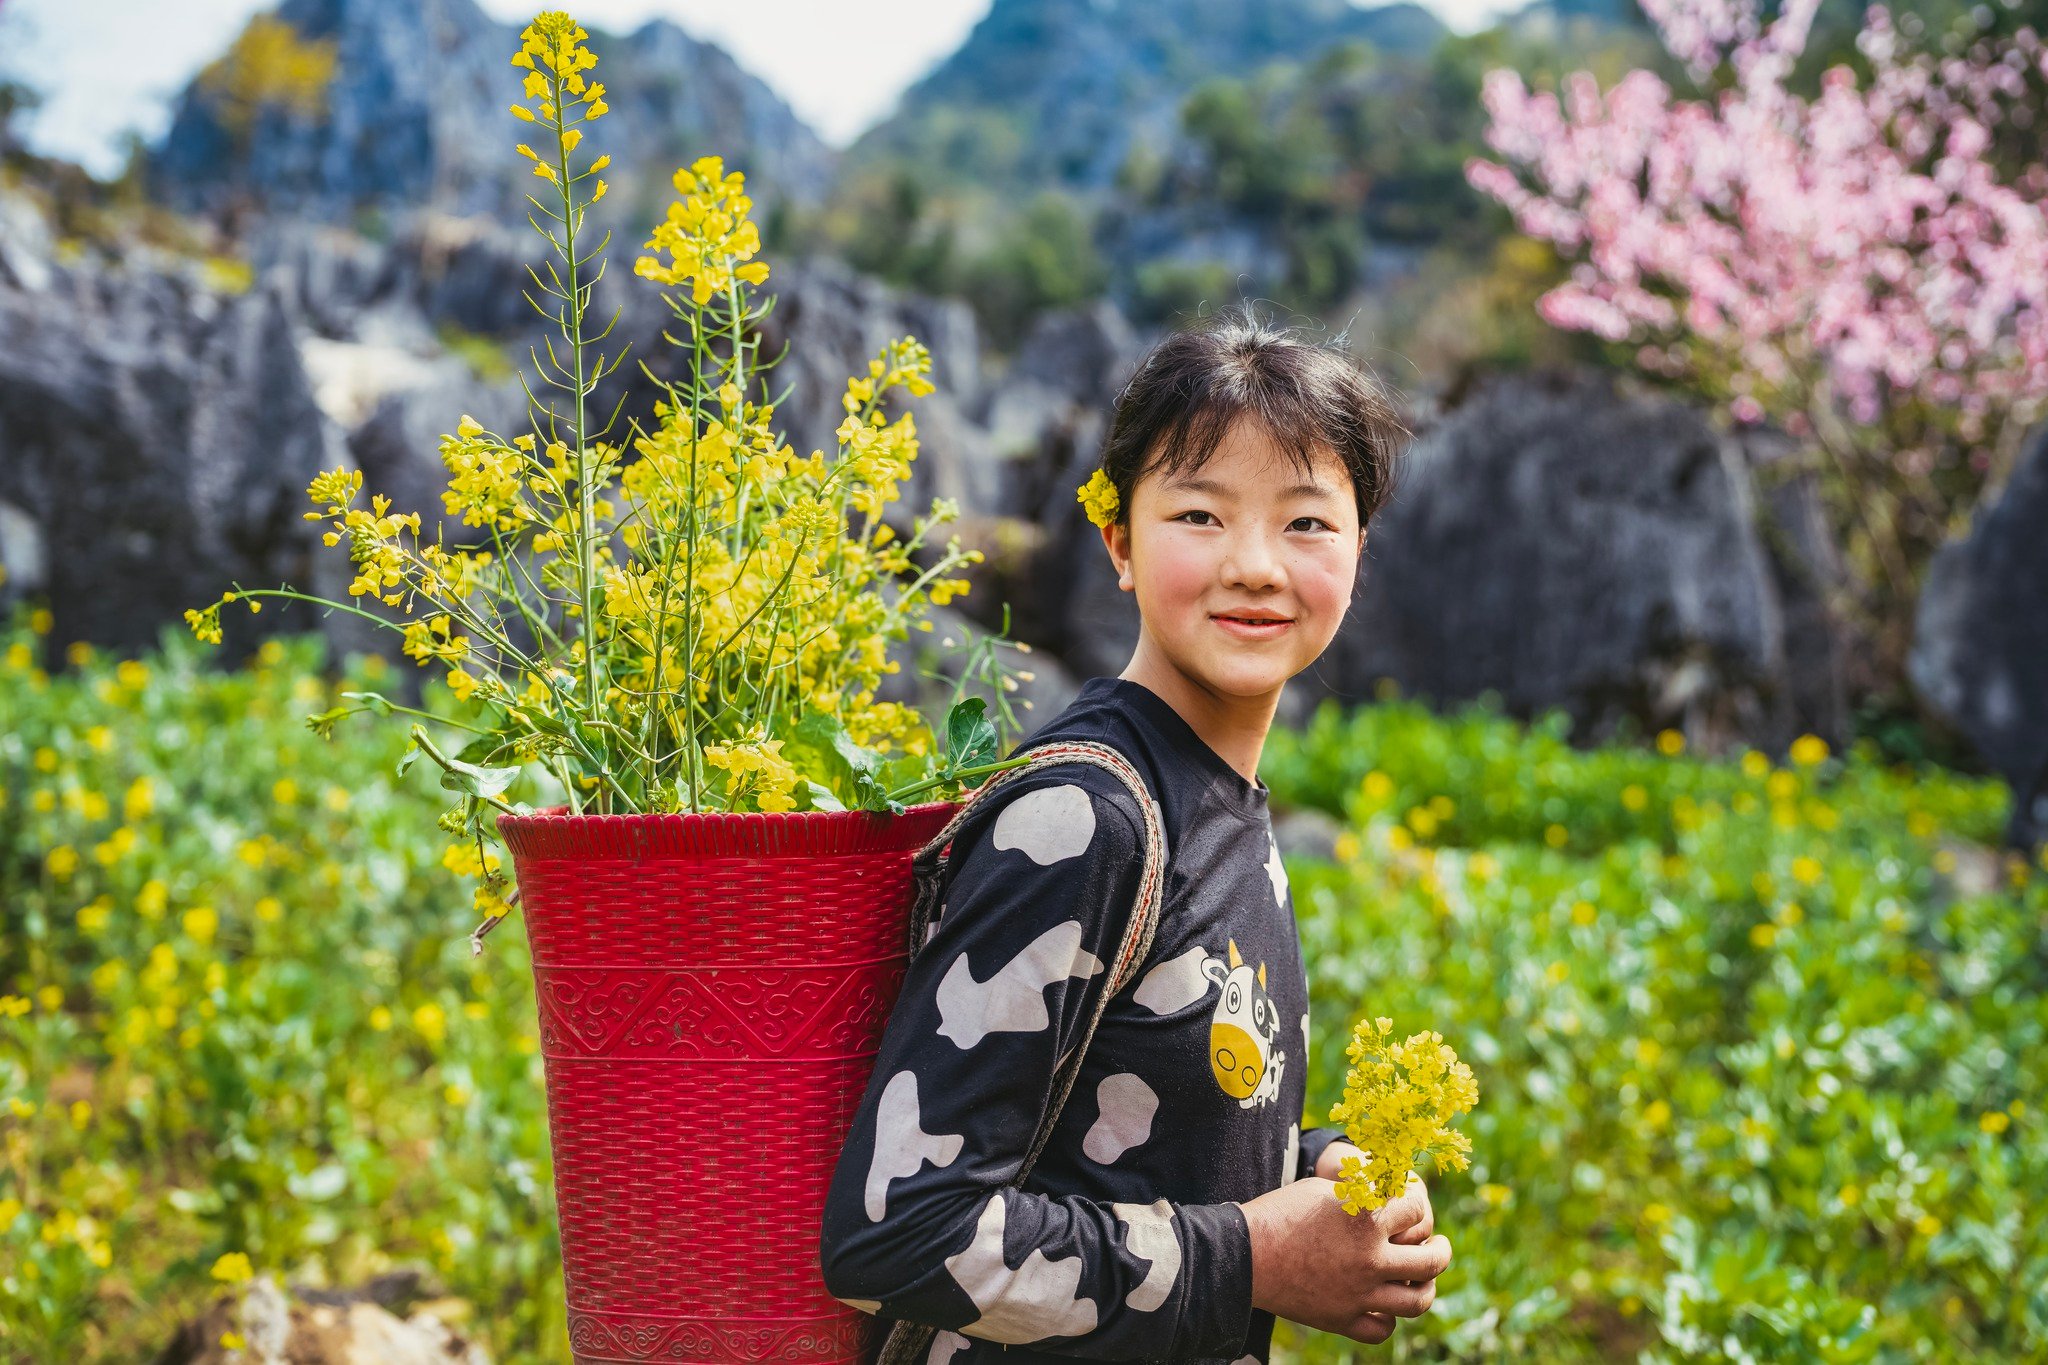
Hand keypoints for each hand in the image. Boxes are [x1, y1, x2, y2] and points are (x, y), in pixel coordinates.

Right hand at [1241, 1161, 1448, 1344]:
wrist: (1243, 1253)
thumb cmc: (1281, 1212)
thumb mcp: (1326, 1190)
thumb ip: (1364, 1195)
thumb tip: (1393, 1193)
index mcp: (1366, 1219)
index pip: (1418, 1209)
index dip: (1417, 1203)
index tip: (1411, 1204)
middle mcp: (1369, 1259)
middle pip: (1431, 1261)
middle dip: (1441, 1250)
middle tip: (1437, 1245)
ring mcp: (1358, 1293)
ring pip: (1416, 1301)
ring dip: (1426, 1288)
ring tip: (1423, 1279)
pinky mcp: (1341, 1318)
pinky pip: (1381, 1328)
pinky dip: (1388, 1318)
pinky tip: (1384, 1305)